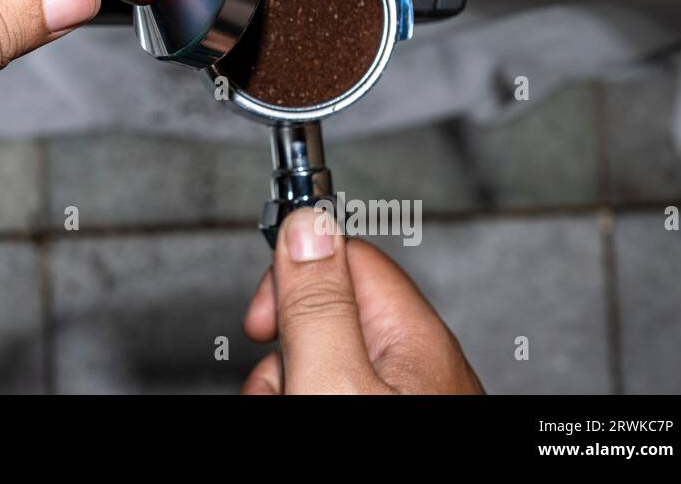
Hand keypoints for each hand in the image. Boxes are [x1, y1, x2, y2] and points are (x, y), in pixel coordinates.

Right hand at [241, 209, 483, 393]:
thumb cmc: (389, 460)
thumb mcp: (334, 380)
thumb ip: (319, 303)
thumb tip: (308, 221)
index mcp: (416, 336)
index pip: (344, 257)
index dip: (291, 279)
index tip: (260, 318)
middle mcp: (420, 363)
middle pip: (326, 317)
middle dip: (283, 349)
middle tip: (277, 385)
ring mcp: (410, 395)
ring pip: (325, 362)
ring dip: (287, 382)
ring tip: (286, 404)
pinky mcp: (393, 414)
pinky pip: (337, 389)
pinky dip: (308, 395)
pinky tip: (299, 412)